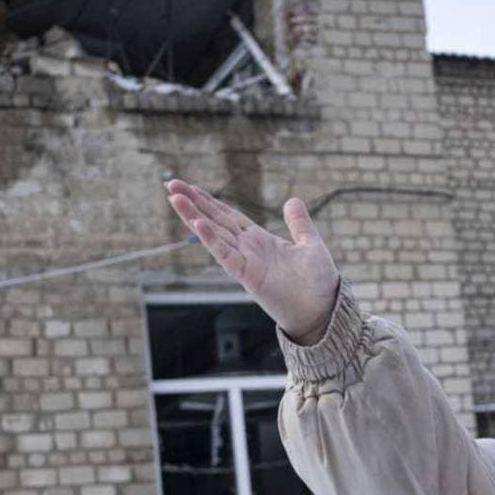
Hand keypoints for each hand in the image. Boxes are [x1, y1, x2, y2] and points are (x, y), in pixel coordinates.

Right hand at [165, 179, 339, 344]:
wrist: (323, 309)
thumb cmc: (317, 282)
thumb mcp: (309, 243)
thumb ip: (299, 223)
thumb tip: (292, 200)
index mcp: (258, 240)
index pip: (227, 215)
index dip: (209, 200)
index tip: (188, 186)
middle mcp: (247, 249)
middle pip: (214, 221)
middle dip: (193, 203)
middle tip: (170, 185)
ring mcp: (245, 262)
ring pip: (214, 235)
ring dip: (194, 217)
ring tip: (175, 198)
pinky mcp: (248, 277)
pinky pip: (226, 256)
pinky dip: (212, 241)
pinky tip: (198, 224)